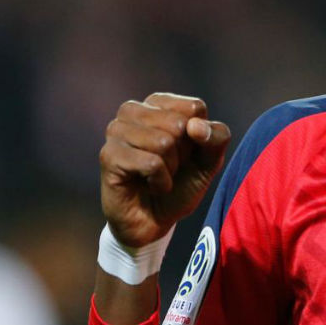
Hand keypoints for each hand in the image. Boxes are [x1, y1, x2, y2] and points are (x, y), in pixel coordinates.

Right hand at [99, 93, 230, 247]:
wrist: (156, 221)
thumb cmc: (181, 184)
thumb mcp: (210, 160)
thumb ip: (216, 137)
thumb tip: (194, 125)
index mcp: (158, 103)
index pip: (195, 107)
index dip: (200, 137)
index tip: (187, 152)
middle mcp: (132, 110)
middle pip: (179, 123)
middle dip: (183, 154)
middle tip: (170, 167)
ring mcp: (116, 131)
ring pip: (164, 142)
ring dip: (171, 168)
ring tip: (158, 176)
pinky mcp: (109, 155)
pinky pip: (151, 163)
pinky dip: (161, 182)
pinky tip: (150, 186)